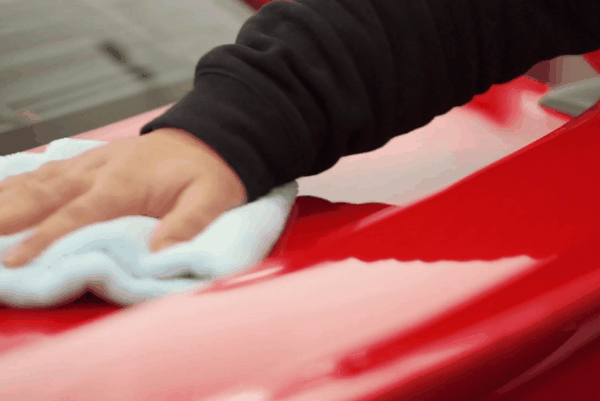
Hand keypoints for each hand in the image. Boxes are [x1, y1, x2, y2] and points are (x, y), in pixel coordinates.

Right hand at [0, 128, 246, 266]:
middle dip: (5, 217)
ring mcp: (88, 164)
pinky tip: (0, 193)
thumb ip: (187, 225)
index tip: (15, 263)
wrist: (210, 135)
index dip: (44, 240)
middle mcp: (97, 171)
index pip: (76, 215)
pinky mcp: (87, 162)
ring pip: (35, 181)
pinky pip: (43, 171)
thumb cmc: (209, 171)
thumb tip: (158, 256)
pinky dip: (15, 182)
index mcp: (124, 183)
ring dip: (4, 200)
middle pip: (41, 195)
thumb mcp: (212, 198)